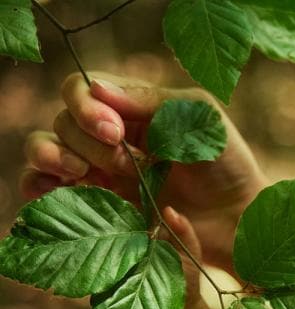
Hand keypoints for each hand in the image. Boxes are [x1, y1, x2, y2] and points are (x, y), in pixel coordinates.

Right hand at [21, 72, 268, 272]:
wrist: (238, 218)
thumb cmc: (227, 164)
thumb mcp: (199, 118)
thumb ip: (152, 101)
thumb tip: (95, 87)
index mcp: (131, 109)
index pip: (81, 89)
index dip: (86, 105)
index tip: (116, 131)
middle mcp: (109, 138)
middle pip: (64, 122)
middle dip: (89, 141)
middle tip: (129, 164)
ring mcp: (100, 173)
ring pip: (45, 150)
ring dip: (53, 156)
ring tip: (82, 172)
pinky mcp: (98, 207)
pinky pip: (47, 190)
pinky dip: (39, 185)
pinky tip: (57, 189)